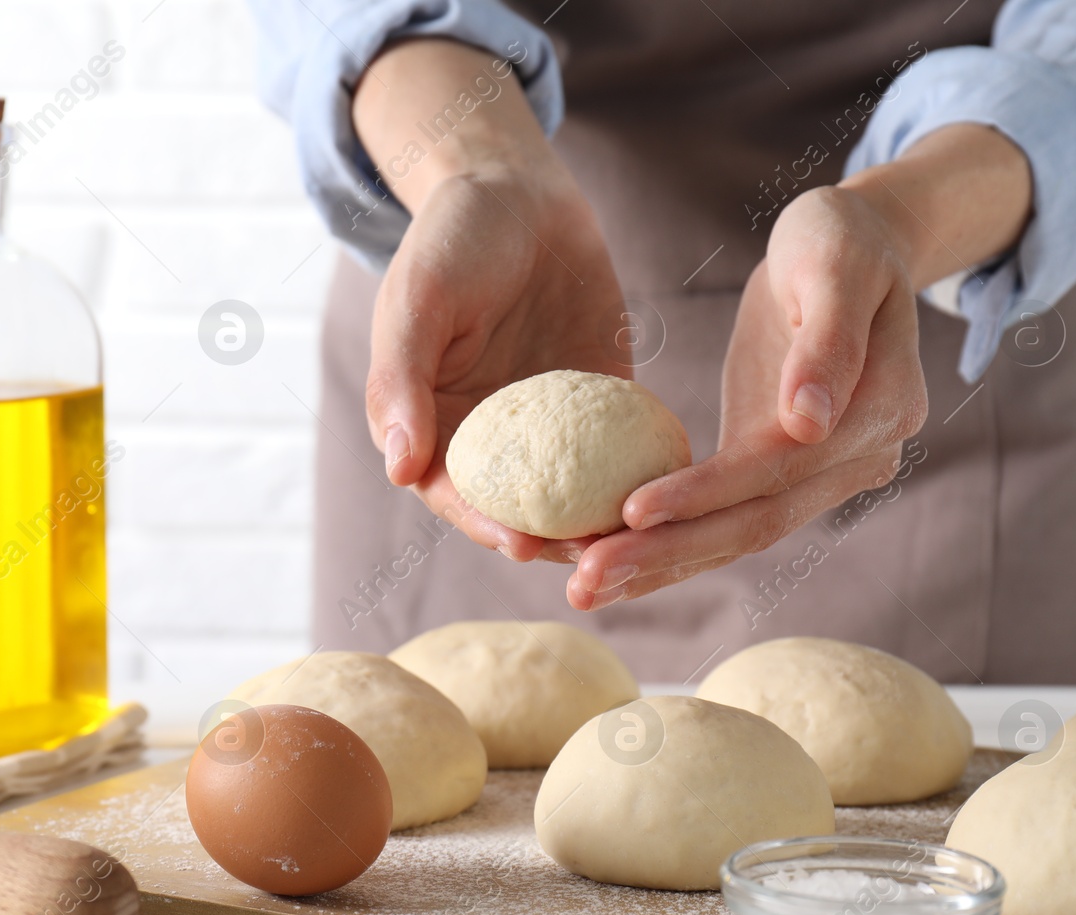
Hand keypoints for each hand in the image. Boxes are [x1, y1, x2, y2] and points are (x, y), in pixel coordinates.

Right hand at [353, 39, 627, 562]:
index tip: (524, 545)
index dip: (485, 527)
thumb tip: (399, 469)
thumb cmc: (453, 238)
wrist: (520, 192)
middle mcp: (490, 438)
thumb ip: (401, 381)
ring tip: (641, 542)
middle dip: (555, 543)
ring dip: (603, 524)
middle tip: (596, 560)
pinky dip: (643, 475)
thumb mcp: (419, 300)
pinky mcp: (600, 404)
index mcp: (433, 426)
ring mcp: (548, 428)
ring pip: (575, 494)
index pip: (455, 496)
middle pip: (519, 510)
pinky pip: (622, 450)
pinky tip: (676, 490)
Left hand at [565, 123, 1032, 609]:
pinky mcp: (786, 476)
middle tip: (585, 579)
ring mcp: (828, 476)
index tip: (632, 510)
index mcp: (878, 409)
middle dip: (667, 554)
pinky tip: (611, 567)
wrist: (856, 251)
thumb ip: (828, 343)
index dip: (705, 494)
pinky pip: (726, 520)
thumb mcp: (835, 264)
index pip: (777, 467)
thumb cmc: (838, 240)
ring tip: (582, 587)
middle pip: (755, 522)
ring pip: (737, 536)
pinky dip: (670, 548)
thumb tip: (807, 423)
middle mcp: (859, 459)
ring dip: (659, 567)